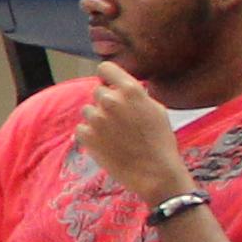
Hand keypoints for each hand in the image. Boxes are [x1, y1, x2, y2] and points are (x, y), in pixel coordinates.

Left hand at [70, 65, 190, 210]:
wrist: (154, 172)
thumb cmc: (160, 141)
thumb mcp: (156, 109)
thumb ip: (136, 95)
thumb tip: (122, 87)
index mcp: (131, 91)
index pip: (106, 68)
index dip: (107, 76)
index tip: (110, 83)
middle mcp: (110, 101)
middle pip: (98, 92)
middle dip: (106, 102)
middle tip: (120, 119)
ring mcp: (96, 118)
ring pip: (88, 110)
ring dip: (97, 119)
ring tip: (115, 134)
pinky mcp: (86, 135)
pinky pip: (82, 128)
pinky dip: (90, 135)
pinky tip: (107, 144)